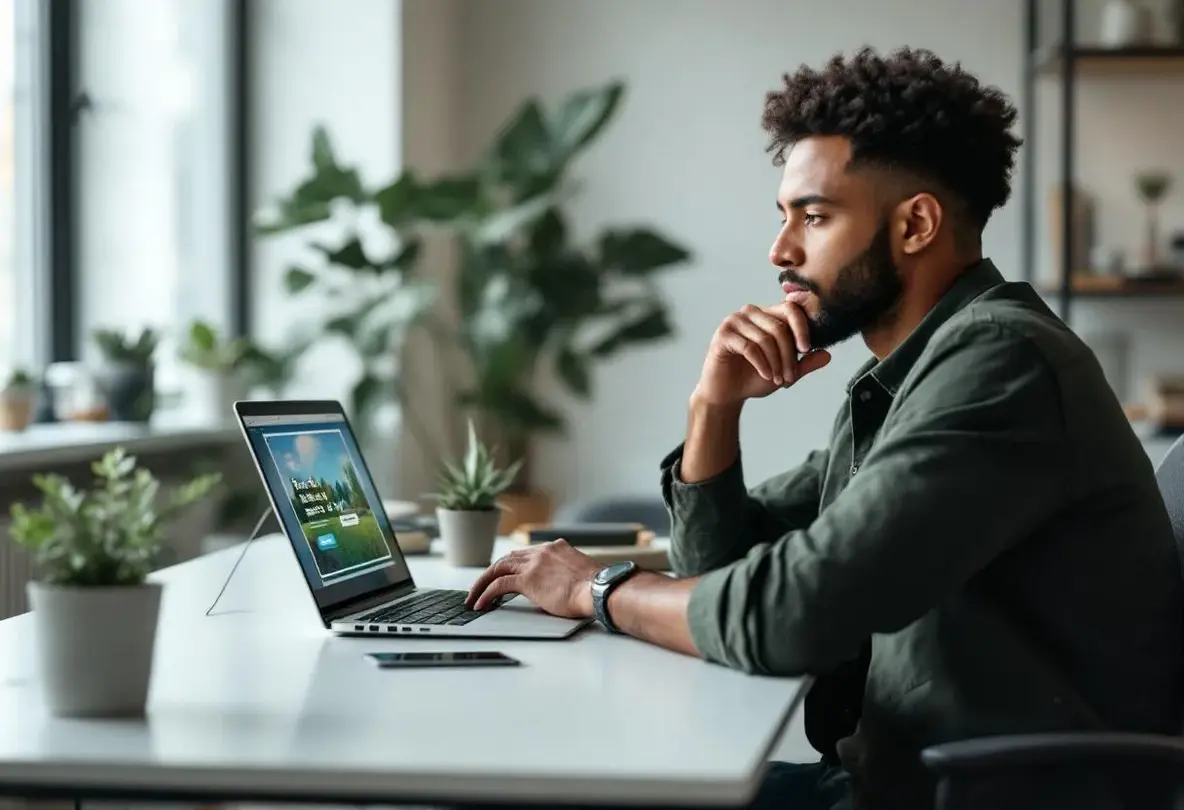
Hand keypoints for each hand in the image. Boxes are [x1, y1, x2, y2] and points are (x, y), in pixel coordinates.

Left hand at [465, 540, 601, 617]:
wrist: (601, 589)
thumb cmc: (596, 588)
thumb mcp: (577, 575)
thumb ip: (561, 577)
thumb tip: (551, 591)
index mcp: (555, 547)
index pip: (525, 554)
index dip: (511, 565)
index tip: (502, 575)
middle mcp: (541, 551)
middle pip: (508, 558)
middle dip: (491, 572)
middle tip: (480, 586)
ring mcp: (533, 563)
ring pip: (498, 568)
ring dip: (483, 583)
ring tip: (473, 597)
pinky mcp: (528, 580)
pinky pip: (499, 585)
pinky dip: (486, 593)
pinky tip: (480, 603)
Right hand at [693, 302, 830, 406]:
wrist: (726, 393)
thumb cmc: (753, 378)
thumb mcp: (784, 372)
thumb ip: (804, 363)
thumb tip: (828, 355)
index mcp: (766, 315)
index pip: (790, 309)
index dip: (802, 327)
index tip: (806, 349)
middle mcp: (750, 313)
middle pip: (779, 327)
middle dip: (789, 356)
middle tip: (790, 377)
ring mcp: (734, 321)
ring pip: (765, 338)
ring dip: (776, 363)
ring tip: (778, 380)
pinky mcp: (723, 334)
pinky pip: (749, 347)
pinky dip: (762, 364)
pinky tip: (766, 376)